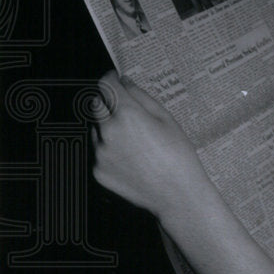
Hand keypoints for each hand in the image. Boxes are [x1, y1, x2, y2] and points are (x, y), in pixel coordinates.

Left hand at [91, 71, 212, 219]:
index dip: (111, 79)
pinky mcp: (97, 170)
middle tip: (123, 107)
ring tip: (133, 139)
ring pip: (96, 129)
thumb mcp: (167, 119)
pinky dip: (109, 149)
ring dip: (107, 127)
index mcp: (127, 115)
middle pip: (95, 105)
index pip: (106, 86)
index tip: (114, 79)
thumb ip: (142, 97)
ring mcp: (100, 153)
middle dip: (107, 101)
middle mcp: (108, 132)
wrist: (177, 194)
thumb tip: (125, 82)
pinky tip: (130, 157)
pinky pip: (98, 152)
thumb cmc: (178, 155)